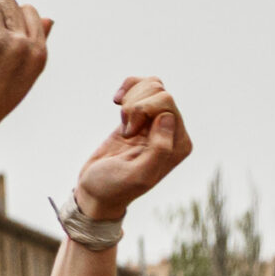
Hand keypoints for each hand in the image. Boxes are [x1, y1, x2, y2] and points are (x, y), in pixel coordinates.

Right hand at [75, 77, 190, 221]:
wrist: (95, 189)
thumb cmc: (115, 186)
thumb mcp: (139, 175)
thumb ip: (159, 149)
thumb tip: (167, 118)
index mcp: (178, 144)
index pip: (167, 103)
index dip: (142, 110)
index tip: (129, 134)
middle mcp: (171, 131)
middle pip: (158, 91)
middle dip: (135, 105)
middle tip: (126, 130)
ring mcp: (155, 121)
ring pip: (150, 85)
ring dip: (130, 99)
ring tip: (123, 123)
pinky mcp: (138, 115)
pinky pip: (140, 86)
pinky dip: (127, 88)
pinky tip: (116, 101)